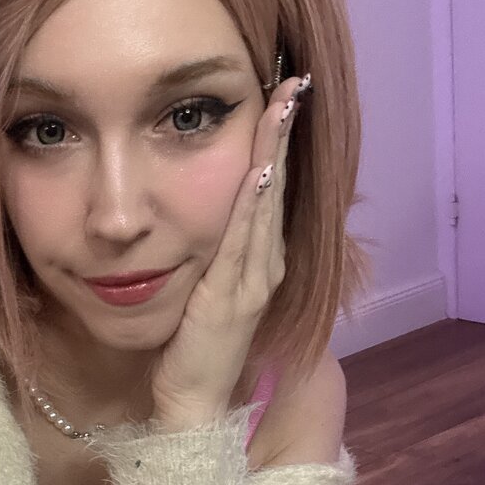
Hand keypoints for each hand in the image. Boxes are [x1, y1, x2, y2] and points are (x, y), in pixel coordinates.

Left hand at [150, 74, 308, 423]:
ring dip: (274, 155)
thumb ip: (213, 253)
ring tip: (282, 107)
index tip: (282, 97)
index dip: (278, 143)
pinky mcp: (231, 299)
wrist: (191, 401)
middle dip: (284, 134)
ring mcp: (253, 282)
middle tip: (292, 82)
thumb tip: (202, 214)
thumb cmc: (193, 348)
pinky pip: (242, 243)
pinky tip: (258, 172)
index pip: (270, 191)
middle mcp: (265, 266)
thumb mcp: (206, 289)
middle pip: (277, 188)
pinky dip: (252, 207)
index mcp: (259, 261)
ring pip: (266, 207)